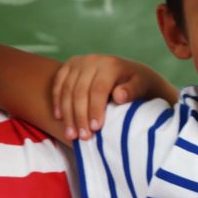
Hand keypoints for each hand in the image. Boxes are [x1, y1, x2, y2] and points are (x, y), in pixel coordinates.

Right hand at [51, 54, 171, 139]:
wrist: (125, 70)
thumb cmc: (135, 83)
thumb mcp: (140, 85)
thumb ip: (132, 91)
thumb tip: (119, 96)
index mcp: (110, 65)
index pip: (98, 89)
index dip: (95, 110)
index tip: (95, 129)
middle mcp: (92, 60)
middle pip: (80, 91)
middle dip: (80, 116)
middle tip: (82, 137)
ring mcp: (78, 62)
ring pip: (67, 90)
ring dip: (67, 114)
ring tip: (71, 134)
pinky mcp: (68, 66)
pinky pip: (58, 85)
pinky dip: (57, 102)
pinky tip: (59, 118)